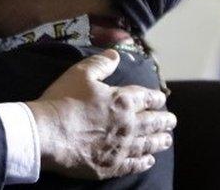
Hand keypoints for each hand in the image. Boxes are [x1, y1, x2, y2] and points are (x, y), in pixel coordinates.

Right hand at [27, 49, 174, 179]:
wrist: (47, 133)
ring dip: (160, 141)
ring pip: (148, 144)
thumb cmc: (62, 100)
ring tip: (167, 140)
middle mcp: (129, 125)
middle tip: (172, 121)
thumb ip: (100, 64)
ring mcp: (122, 147)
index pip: (148, 98)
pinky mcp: (112, 165)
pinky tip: (149, 160)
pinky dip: (144, 162)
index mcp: (123, 101)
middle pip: (154, 122)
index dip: (156, 98)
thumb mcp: (79, 74)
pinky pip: (134, 164)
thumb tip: (115, 54)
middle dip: (165, 121)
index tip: (161, 99)